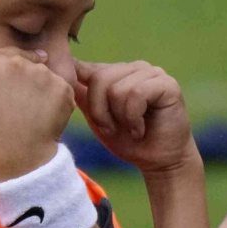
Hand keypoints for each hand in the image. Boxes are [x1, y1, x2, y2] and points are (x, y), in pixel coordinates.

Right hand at [0, 40, 74, 180]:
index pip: (8, 55)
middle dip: (26, 79)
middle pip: (28, 62)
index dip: (8, 76)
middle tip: (19, 107)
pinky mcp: (63, 88)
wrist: (16, 156)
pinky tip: (45, 117)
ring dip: (42, 89)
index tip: (7, 96)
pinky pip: (62, 88)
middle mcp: (20, 62)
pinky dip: (57, 101)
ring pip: (45, 74)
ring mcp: (44, 74)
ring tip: (32, 113)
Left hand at [73, 60, 198, 174]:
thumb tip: (58, 72)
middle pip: (99, 79)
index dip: (72, 76)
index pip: (84, 66)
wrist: (158, 161)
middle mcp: (132, 68)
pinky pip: (136, 94)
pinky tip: (141, 128)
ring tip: (131, 128)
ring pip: (116, 89)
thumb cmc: (128, 141)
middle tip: (112, 129)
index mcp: (113, 73)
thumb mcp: (96, 118)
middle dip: (100, 112)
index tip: (62, 85)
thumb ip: (82, 95)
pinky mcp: (167, 84)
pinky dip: (133, 118)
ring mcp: (152, 73)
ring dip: (119, 118)